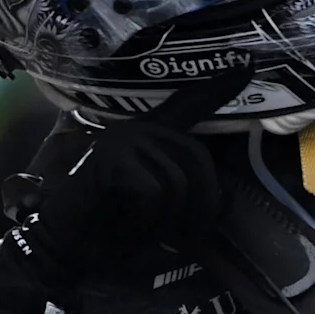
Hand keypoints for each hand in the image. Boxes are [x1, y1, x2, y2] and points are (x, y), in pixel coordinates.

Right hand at [9, 73, 243, 284]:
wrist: (65, 248)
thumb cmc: (112, 231)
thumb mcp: (159, 210)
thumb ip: (185, 194)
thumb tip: (225, 199)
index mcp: (150, 137)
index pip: (188, 104)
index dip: (218, 88)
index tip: (249, 65)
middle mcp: (138, 129)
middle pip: (197, 160)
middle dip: (200, 207)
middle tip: (182, 239)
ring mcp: (122, 140)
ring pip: (177, 183)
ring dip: (166, 222)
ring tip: (140, 230)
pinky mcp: (110, 158)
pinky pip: (153, 193)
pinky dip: (144, 222)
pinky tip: (123, 226)